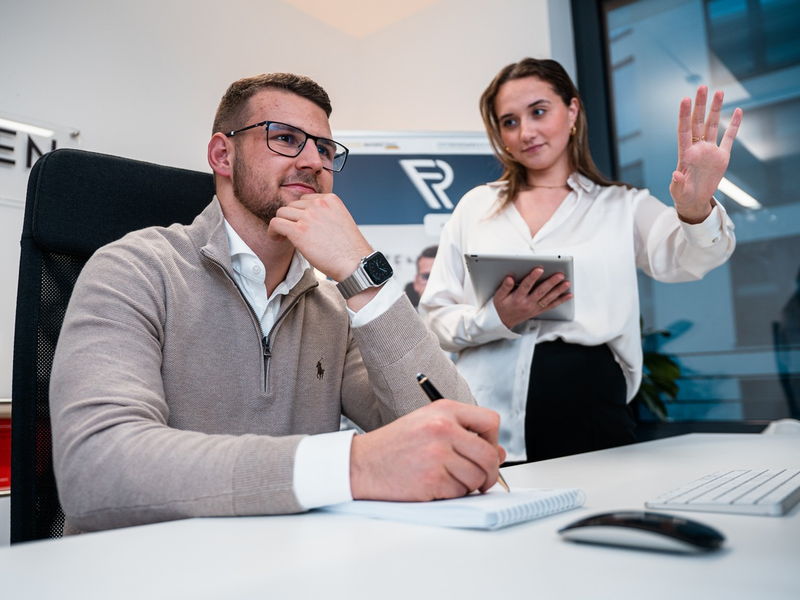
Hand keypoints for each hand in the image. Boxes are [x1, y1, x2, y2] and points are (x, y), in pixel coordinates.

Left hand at [267, 193, 372, 281]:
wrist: (355, 263)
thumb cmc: (349, 249)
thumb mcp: (341, 220)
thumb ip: (325, 214)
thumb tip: (306, 218)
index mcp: (331, 199)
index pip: (305, 199)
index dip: (301, 213)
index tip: (302, 225)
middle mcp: (319, 204)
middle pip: (292, 205)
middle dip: (291, 219)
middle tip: (293, 233)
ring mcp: (309, 216)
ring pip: (282, 213)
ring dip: (282, 225)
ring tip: (285, 237)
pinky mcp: (299, 230)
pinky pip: (276, 224)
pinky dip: (273, 231)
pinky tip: (278, 239)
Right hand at [350, 400, 505, 500]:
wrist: (361, 464)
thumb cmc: (394, 445)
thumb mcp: (427, 425)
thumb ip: (464, 434)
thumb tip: (499, 453)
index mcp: (444, 410)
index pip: (490, 421)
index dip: (493, 440)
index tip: (486, 450)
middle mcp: (443, 428)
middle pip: (489, 454)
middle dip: (490, 473)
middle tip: (482, 479)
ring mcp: (437, 454)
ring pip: (476, 477)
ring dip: (467, 485)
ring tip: (447, 479)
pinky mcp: (432, 479)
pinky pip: (459, 493)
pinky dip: (450, 494)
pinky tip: (433, 486)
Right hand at [493, 268, 571, 328]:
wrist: (504, 322)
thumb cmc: (502, 307)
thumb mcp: (498, 297)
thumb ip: (504, 287)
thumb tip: (509, 278)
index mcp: (517, 298)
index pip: (526, 286)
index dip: (532, 277)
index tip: (539, 269)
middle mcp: (527, 303)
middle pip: (541, 292)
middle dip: (551, 283)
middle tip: (559, 275)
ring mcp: (535, 308)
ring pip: (549, 298)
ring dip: (559, 290)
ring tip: (567, 283)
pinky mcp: (539, 310)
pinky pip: (552, 305)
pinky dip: (561, 300)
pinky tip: (568, 295)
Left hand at [670, 85, 742, 223]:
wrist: (695, 201)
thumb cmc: (682, 195)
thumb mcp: (678, 191)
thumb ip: (677, 183)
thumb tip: (675, 173)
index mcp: (685, 154)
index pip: (683, 130)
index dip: (684, 115)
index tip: (685, 99)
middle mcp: (697, 148)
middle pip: (698, 122)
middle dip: (700, 105)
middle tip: (702, 87)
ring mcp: (709, 150)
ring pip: (712, 125)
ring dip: (716, 109)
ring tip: (719, 91)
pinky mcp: (722, 156)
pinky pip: (729, 138)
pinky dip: (734, 125)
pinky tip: (738, 111)